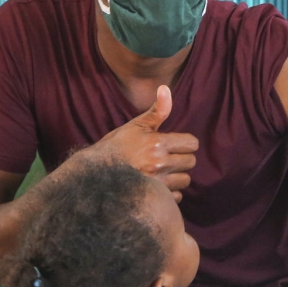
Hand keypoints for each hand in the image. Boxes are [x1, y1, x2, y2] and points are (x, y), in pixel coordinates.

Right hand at [85, 85, 197, 200]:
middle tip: (168, 157)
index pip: (192, 144)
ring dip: (177, 176)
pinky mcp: (154, 197)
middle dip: (182, 159)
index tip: (176, 144)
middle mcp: (159, 163)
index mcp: (157, 143)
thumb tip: (165, 89)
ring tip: (162, 171)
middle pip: (191, 162)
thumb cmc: (116, 146)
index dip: (185, 143)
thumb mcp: (136, 125)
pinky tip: (159, 185)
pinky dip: (171, 192)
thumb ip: (156, 110)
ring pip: (185, 180)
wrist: (95, 172)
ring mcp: (157, 182)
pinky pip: (176, 196)